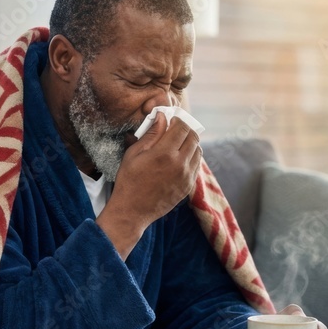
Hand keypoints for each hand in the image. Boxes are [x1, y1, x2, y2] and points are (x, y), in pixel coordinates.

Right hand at [96, 112, 201, 257]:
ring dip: (190, 143)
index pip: (182, 127)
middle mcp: (180, 164)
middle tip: (174, 130)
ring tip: (176, 145)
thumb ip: (151, 134)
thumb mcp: (134, 154)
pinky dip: (191, 158)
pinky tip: (178, 159)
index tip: (170, 120)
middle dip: (185, 130)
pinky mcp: (188, 186)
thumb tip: (162, 117)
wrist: (132, 211)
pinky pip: (196, 165)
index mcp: (165, 153)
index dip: (177, 120)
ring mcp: (187, 176)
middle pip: (193, 137)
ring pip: (198, 151)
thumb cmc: (129, 181)